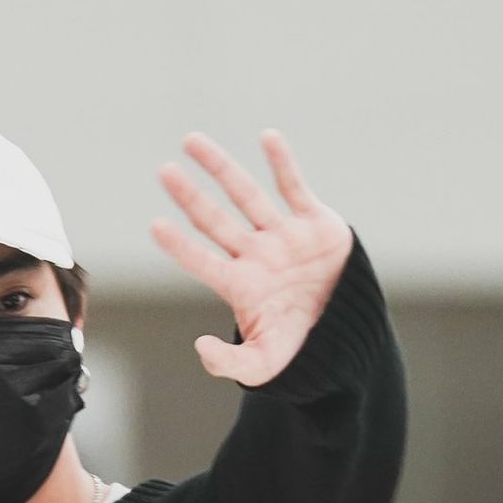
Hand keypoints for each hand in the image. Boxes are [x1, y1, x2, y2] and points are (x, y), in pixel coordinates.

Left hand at [151, 128, 353, 385]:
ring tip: (192, 141)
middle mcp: (256, 255)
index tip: (156, 226)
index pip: (203, 262)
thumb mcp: (263, 364)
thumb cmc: (300, 348)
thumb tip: (200, 347)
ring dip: (221, 168)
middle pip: (215, 221)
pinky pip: (294, 187)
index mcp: (241, 286)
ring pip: (247, 195)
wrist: (347, 332)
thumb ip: (229, 363)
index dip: (181, 246)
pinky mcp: (314, 221)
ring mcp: (283, 235)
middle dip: (190, 197)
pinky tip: (267, 138)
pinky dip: (283, 163)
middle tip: (164, 172)